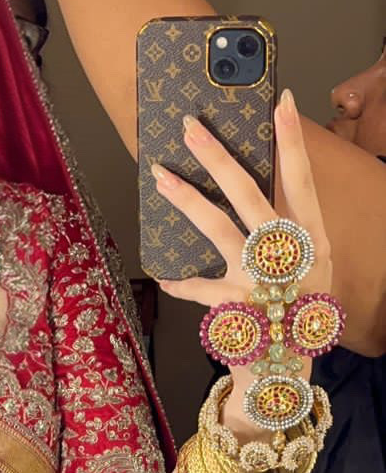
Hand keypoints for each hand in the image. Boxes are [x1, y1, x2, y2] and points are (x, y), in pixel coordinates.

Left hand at [154, 90, 333, 427]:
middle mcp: (288, 258)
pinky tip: (164, 274)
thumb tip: (241, 179)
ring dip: (187, 199)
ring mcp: (260, 283)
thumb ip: (280, 227)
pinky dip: (180, 281)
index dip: (293, 143)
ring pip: (219, 230)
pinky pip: (197, 288)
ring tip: (160, 174)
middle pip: (252, 197)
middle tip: (193, 126)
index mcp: (311, 241)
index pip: (302, 182)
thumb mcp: (302, 265)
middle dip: (220, 158)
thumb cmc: (291, 307)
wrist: (284, 370)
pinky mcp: (233, 309)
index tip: (283, 102)